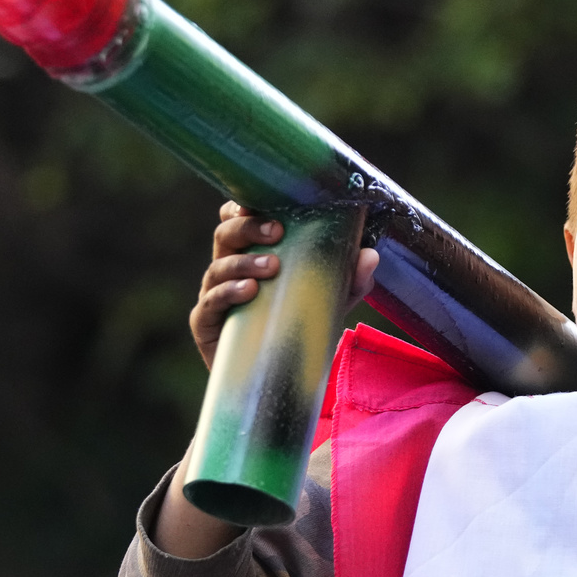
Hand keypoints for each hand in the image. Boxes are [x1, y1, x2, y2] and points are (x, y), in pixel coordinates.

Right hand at [189, 201, 378, 368]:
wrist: (278, 376)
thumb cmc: (299, 323)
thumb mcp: (331, 299)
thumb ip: (351, 278)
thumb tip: (370, 254)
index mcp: (250, 250)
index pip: (237, 218)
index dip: (243, 205)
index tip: (261, 200)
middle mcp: (227, 267)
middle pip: (226, 234)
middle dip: (248, 227)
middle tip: (277, 231)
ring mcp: (213, 294)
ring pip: (218, 266)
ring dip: (243, 262)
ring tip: (271, 266)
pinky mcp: (206, 324)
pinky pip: (209, 303)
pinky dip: (227, 293)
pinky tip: (248, 291)